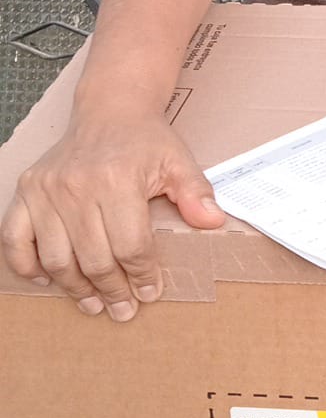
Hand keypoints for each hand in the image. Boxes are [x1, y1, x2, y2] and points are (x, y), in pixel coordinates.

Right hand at [1, 112, 225, 321]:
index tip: (150, 292)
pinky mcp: (27, 190)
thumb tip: (213, 221)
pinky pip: (15, 238)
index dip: (142, 275)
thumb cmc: (144, 139)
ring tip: (93, 304)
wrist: (110, 108)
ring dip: (75, 288)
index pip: (131, 246)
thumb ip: (196, 193)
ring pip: (56, 257)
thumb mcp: (178, 161)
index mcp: (116, 179)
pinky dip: (26, 264)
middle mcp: (76, 185)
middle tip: (122, 309)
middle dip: (112, 291)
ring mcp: (46, 189)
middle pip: (93, 258)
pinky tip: (47, 279)